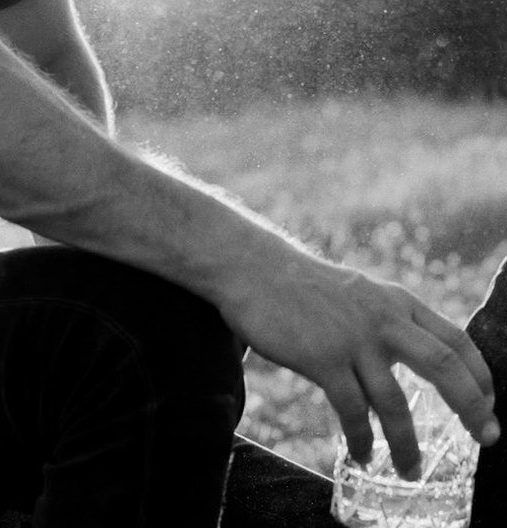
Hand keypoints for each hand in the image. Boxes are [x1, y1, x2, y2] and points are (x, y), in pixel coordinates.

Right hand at [219, 240, 499, 477]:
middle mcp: (382, 318)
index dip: (480, 376)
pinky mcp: (321, 358)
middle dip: (471, 408)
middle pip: (443, 367)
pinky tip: (362, 452)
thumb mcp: (360, 294)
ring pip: (395, 403)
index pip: (455, 339)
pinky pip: (352, 411)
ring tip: (409, 470)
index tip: (490, 405)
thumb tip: (418, 357)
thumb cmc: (304, 286)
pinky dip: (362, 438)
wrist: (255, 269)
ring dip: (407, 445)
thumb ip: (388, 320)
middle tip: (486, 439)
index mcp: (396, 302)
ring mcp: (352, 339)